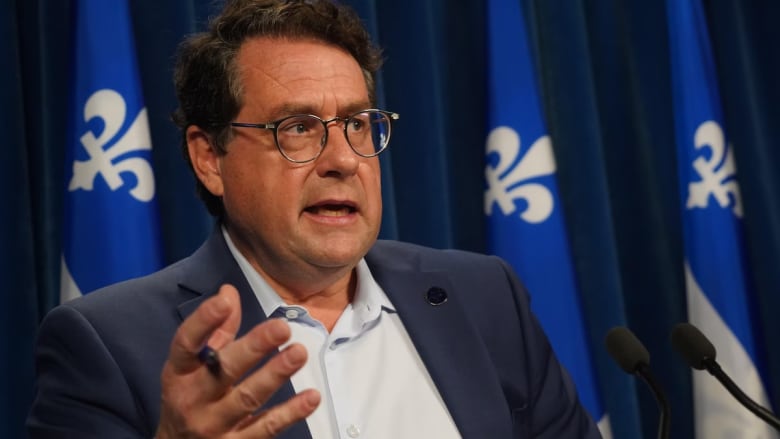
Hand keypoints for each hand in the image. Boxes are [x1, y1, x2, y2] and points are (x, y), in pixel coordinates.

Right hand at [155, 284, 319, 437]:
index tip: (223, 301)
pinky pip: (266, 428)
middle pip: (223, 371)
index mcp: (180, 373)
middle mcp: (193, 399)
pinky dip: (290, 413)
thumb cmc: (191, 397)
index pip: (187, 345)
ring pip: (247, 399)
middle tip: (281, 327)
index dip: (203, 322)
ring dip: (275, 375)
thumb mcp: (193, 366)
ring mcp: (214, 426)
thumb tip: (229, 292)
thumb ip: (216, 331)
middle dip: (253, 348)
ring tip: (299, 353)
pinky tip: (311, 397)